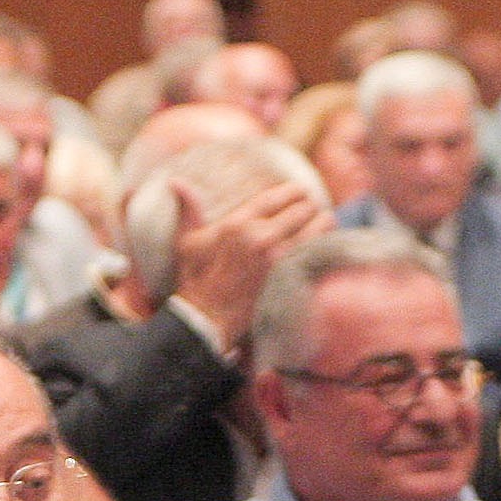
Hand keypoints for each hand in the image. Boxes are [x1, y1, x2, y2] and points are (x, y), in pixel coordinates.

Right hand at [170, 181, 331, 345]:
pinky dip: (324, 245)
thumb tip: (176, 181)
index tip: (300, 194)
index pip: (280, 195)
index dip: (295, 191)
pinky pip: (321, 250)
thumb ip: (189, 209)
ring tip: (321, 226)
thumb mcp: (188, 242)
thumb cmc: (196, 279)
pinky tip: (321, 246)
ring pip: (321, 226)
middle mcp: (262, 236)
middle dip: (310, 208)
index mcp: (238, 223)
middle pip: (305, 207)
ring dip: (323, 224)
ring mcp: (280, 258)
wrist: (207, 319)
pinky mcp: (291, 276)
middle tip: (311, 212)